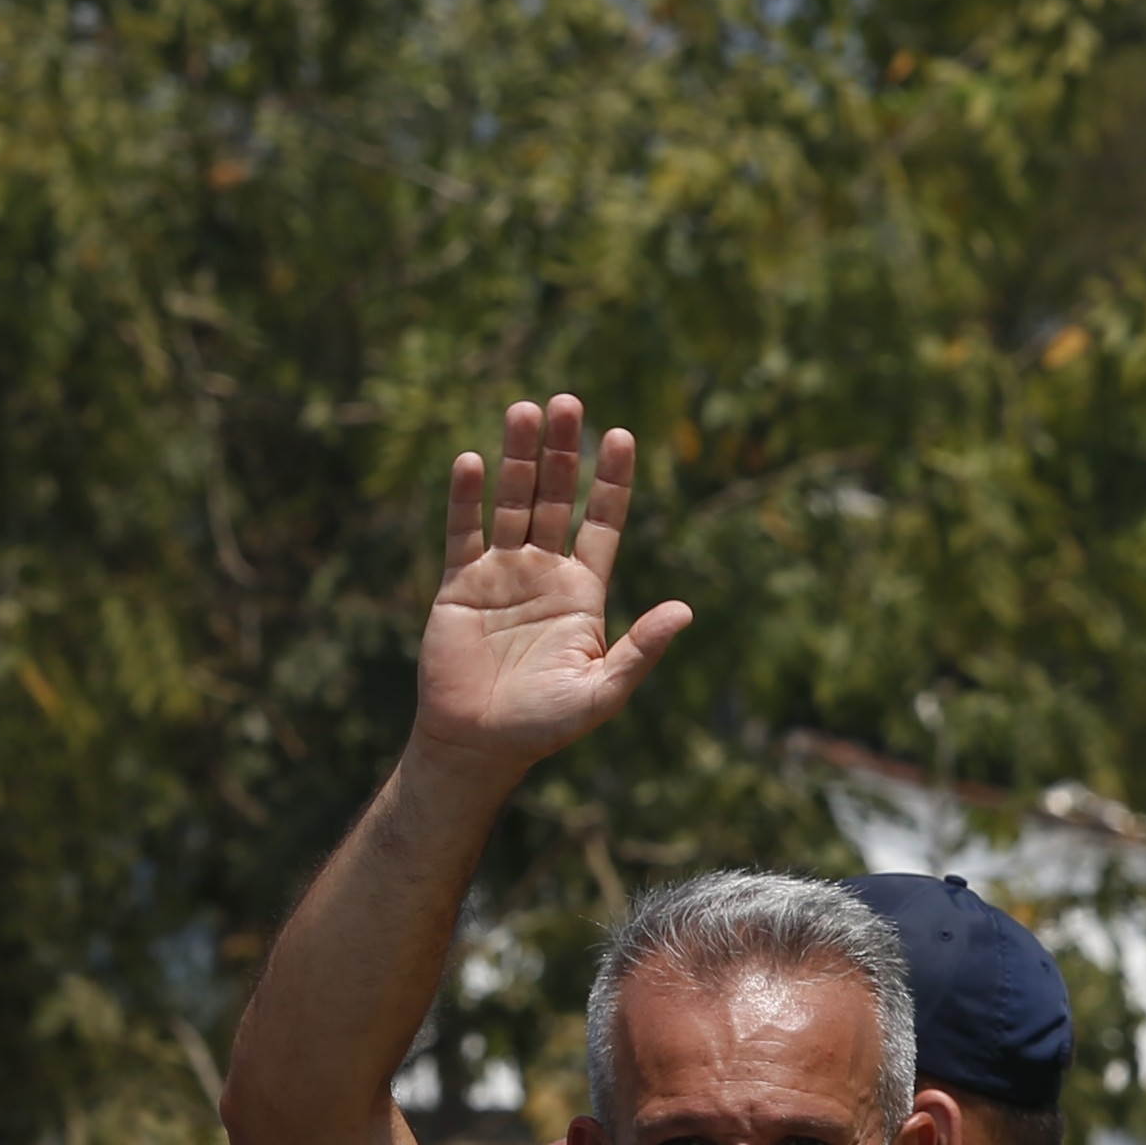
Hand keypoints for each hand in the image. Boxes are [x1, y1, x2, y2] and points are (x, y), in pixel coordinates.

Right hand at [407, 395, 694, 783]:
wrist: (479, 743)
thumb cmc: (545, 723)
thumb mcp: (602, 690)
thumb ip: (640, 650)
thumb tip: (686, 611)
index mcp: (584, 591)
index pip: (603, 522)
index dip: (612, 480)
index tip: (622, 435)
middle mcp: (544, 572)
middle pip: (557, 498)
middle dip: (563, 452)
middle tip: (568, 402)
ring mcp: (501, 573)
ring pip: (513, 503)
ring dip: (519, 459)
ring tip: (525, 410)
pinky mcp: (459, 583)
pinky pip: (463, 531)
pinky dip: (468, 498)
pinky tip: (473, 461)